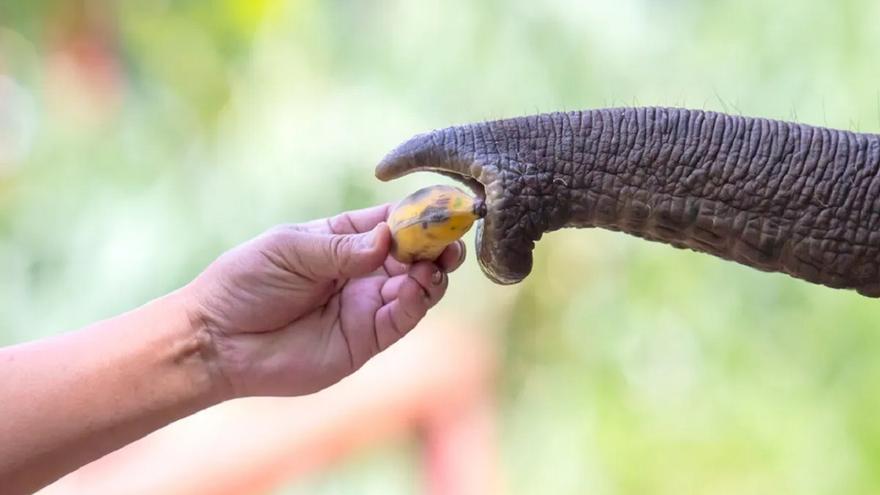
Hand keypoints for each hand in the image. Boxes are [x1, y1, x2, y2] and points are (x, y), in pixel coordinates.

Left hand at [183, 204, 464, 397]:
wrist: (218, 339)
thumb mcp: (292, 249)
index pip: (394, 221)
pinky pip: (402, 318)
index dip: (421, 213)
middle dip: (438, 244)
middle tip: (451, 239)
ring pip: (419, 286)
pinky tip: (413, 287)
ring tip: (433, 264)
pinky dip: (415, 301)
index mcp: (345, 238)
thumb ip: (342, 247)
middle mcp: (363, 270)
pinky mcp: (366, 339)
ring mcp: (367, 305)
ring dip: (433, 272)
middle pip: (416, 253)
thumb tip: (389, 237)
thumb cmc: (246, 282)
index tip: (446, 206)